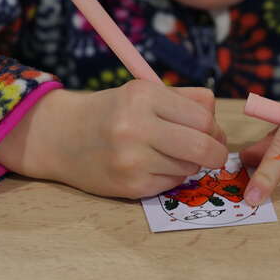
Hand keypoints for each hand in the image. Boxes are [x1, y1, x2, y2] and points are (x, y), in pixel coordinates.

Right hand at [0, 80, 227, 198]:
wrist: (61, 137)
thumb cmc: (110, 112)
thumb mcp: (143, 93)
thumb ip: (186, 100)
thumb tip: (218, 123)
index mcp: (143, 97)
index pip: (203, 119)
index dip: (216, 129)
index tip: (213, 133)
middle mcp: (135, 128)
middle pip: (203, 147)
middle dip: (217, 153)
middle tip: (214, 153)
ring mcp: (132, 161)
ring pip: (189, 168)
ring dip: (189, 163)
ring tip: (168, 154)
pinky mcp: (130, 187)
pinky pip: (172, 183)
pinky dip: (171, 176)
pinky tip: (152, 167)